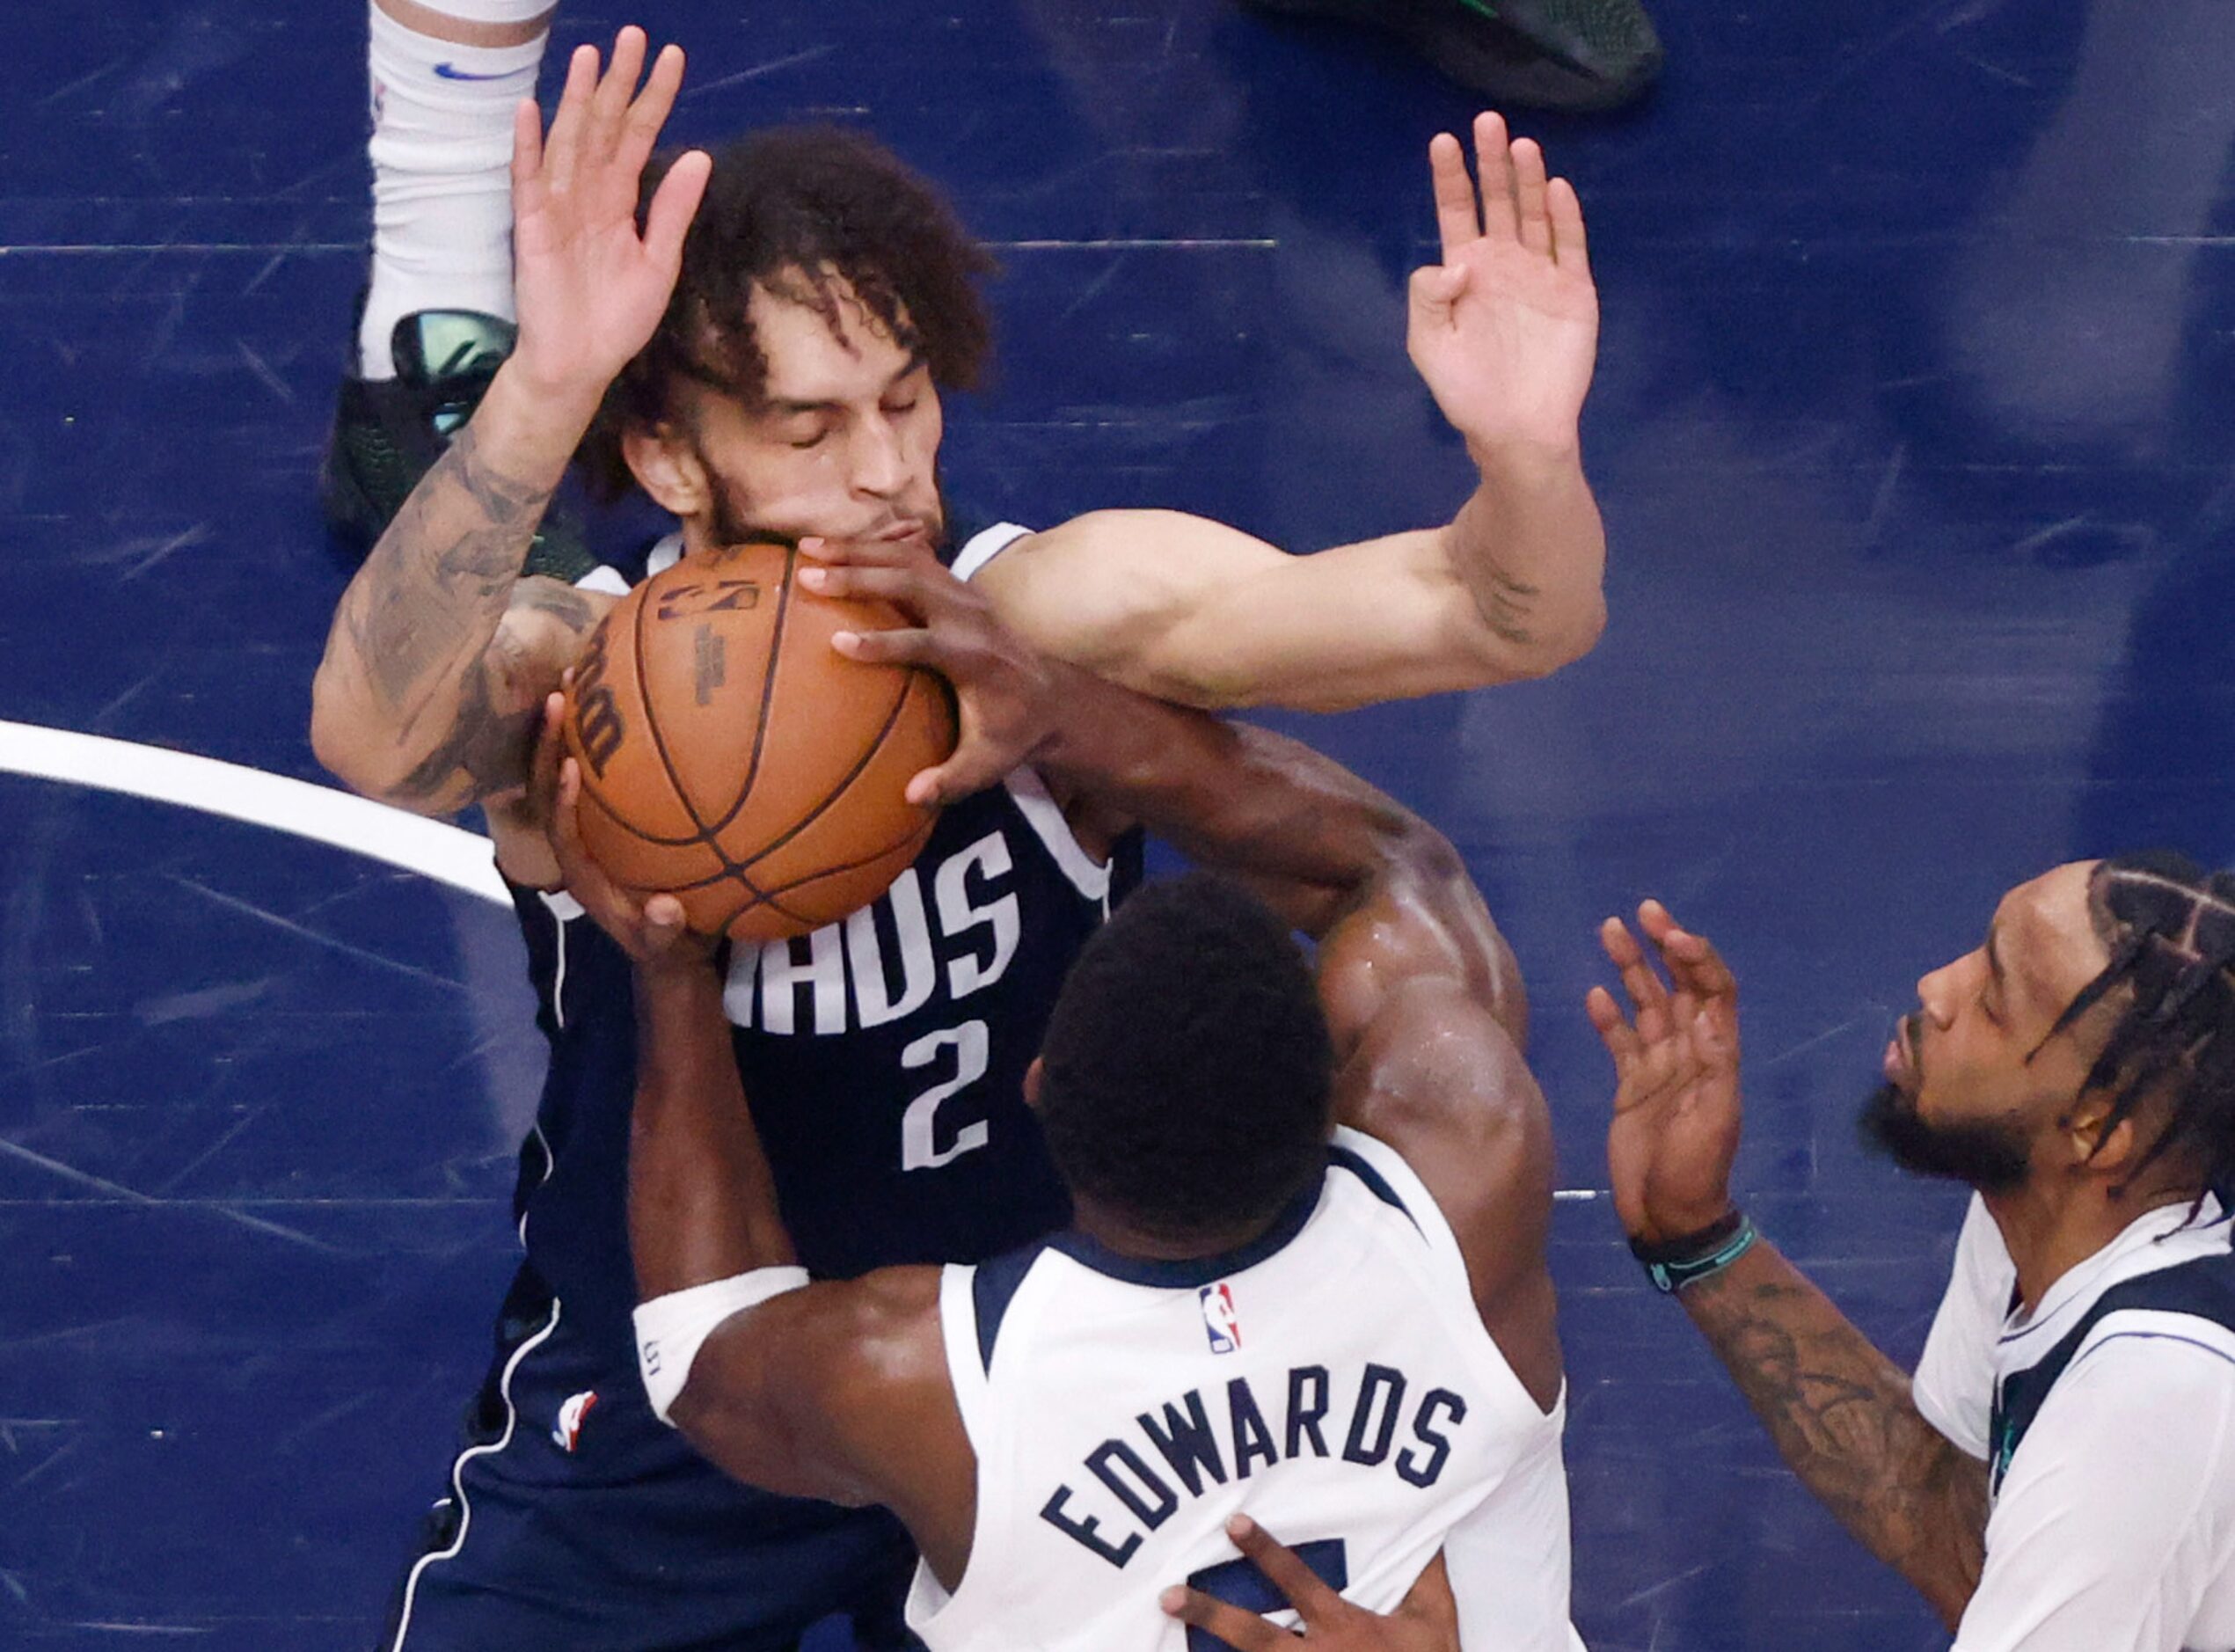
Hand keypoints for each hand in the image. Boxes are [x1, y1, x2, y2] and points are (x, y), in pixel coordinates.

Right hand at [508, 27, 711, 404]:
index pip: (638, 136)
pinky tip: (531, 109)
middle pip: (603, 127)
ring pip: (569, 142)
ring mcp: (558, 208)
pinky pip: (529, 181)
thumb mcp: (660, 262)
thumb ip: (675, 210)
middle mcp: (588, 195)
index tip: (672, 58)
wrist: (581, 364)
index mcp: (619, 201)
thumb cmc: (616, 319)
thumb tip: (700, 156)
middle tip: (632, 35)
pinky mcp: (533, 229)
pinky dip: (528, 146)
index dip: (654, 98)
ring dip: (576, 99)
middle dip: (617, 82)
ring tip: (588, 56)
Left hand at [534, 691, 715, 971]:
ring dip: (565, 729)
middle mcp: (576, 843)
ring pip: (566, 773)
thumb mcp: (668, 945)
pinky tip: (617, 702)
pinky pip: (594, 773)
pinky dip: (597, 740)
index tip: (569, 765)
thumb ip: (663, 930)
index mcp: (582, 872)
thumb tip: (664, 909)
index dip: (560, 800)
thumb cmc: (665, 944)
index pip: (560, 830)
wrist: (667, 947)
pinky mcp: (606, 820)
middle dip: (547, 744)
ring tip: (574, 678)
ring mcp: (589, 829)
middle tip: (558, 693)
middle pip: (547, 788)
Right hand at [797, 535, 1054, 805]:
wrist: (1054, 696)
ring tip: (807, 546)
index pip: (926, 645)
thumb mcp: (989, 764)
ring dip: (857, 549)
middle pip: (912, 585)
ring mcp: (965, 594)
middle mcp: (971, 617)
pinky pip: (913, 555)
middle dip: (859, 577)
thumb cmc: (1014, 734)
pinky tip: (836, 543)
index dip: (884, 644)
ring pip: (908, 559)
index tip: (838, 643)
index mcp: (976, 659)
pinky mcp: (957, 585)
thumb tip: (911, 797)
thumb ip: (952, 781)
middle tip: (808, 579)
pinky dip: (874, 546)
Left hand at [1161, 1516, 1459, 1650]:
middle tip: (1168, 1595)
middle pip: (1254, 1637)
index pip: (1297, 1582)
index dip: (1265, 1550)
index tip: (1233, 1522)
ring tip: (1163, 1635)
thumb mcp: (1433, 1620)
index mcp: (1344, 1629)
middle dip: (1211, 1614)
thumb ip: (1423, 1574)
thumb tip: (1422, 1526)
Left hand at [1406, 112, 1596, 460]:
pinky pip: (1570, 247)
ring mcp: (1540, 275)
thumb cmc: (1467, 392)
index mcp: (1466, 272)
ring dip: (1529, 180)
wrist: (1516, 429)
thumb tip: (1455, 259)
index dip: (1451, 178)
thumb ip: (1428, 298)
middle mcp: (1504, 264)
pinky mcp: (1574, 292)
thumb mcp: (1429, 345)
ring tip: (1521, 145)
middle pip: (1498, 202)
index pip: (1458, 213)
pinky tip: (1556, 189)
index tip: (1443, 142)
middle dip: (1492, 163)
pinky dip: (1565, 218)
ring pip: (1535, 215)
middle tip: (1488, 121)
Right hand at [1586, 901, 1743, 1243]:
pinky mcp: (1630, 1086)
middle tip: (1644, 910)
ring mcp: (1658, 1067)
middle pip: (1678, 986)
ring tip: (1610, 930)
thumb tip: (1706, 1015)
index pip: (1713, 991)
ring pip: (1645, 1005)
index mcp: (1716, 1055)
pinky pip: (1620, 1041)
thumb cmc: (1695, 1172)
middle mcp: (1688, 1052)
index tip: (1671, 935)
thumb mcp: (1712, 1121)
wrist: (1669, 1216)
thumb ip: (1711, 1068)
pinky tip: (1594, 994)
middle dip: (1665, 946)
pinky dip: (1608, 1016)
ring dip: (1631, 967)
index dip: (1698, 959)